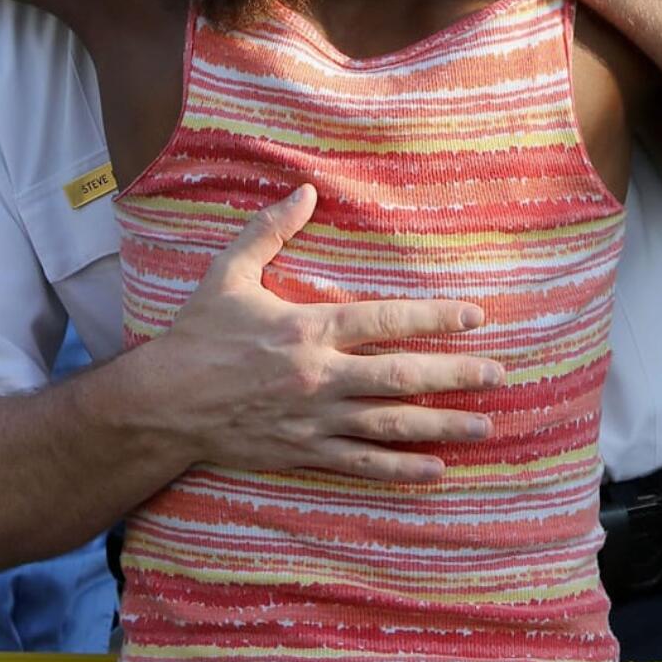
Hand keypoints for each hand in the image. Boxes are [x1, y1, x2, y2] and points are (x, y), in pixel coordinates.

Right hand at [143, 185, 503, 482]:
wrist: (161, 404)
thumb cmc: (195, 335)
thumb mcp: (228, 273)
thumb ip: (270, 231)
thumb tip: (305, 191)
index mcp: (308, 328)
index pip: (386, 320)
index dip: (436, 317)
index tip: (476, 316)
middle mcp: (320, 376)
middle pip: (402, 376)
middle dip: (456, 374)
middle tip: (500, 373)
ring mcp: (314, 421)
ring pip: (390, 425)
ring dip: (441, 426)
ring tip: (485, 426)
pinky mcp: (303, 454)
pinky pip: (360, 465)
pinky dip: (399, 469)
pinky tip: (434, 470)